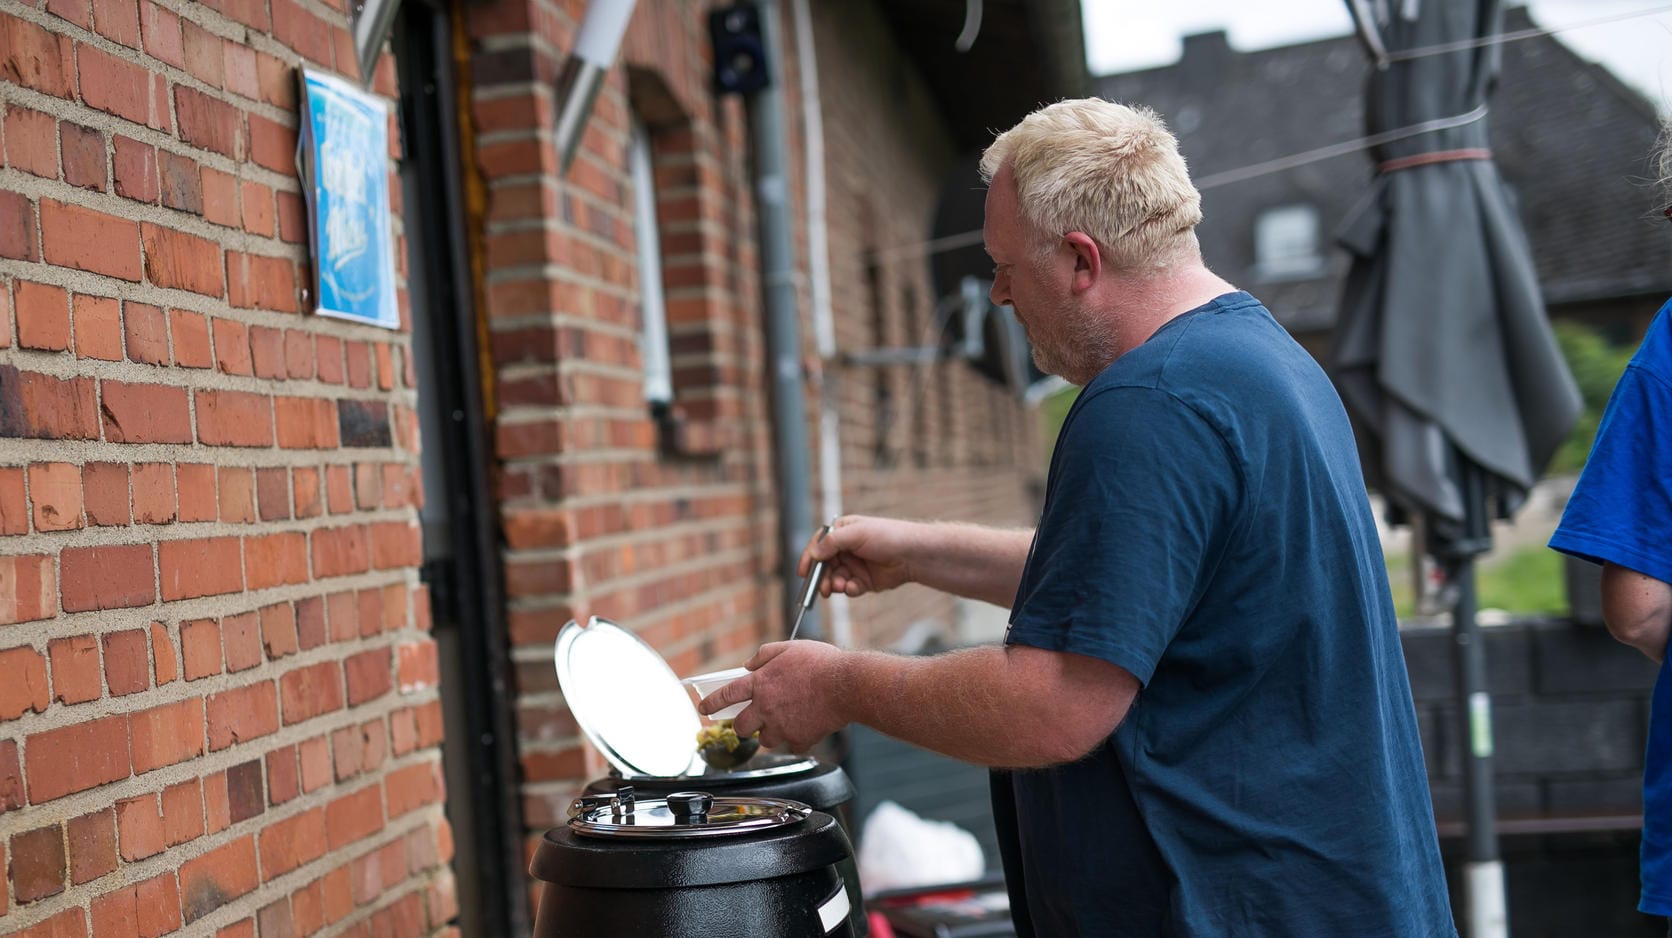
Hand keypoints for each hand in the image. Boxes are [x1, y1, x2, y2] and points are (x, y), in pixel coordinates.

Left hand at [698, 641, 850, 752]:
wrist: (847, 685)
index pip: (726, 694)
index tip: (704, 708)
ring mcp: (781, 725)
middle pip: (741, 726)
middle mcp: (766, 706)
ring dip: (772, 733)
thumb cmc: (822, 663)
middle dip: (743, 725)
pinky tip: (807, 726)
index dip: (712, 702)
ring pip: (766, 739)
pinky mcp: (799, 738)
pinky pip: (793, 745)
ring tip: (787, 720)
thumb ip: (765, 655)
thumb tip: (749, 663)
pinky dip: (797, 739)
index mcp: (761, 683)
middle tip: (751, 721)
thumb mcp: (790, 647)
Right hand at [798, 515, 917, 597]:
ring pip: (835, 579)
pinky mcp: (864, 581)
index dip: (809, 558)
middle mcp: (846, 549)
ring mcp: (855, 565)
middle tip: (823, 588)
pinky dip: (850, 589)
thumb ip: (832, 542)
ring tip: (842, 586)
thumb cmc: (888, 536)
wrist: (914, 555)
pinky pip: (849, 588)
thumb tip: (814, 554)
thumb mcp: (857, 533)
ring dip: (835, 584)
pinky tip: (856, 587)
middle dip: (822, 578)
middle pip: (824, 566)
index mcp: (842, 532)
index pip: (818, 545)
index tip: (803, 572)